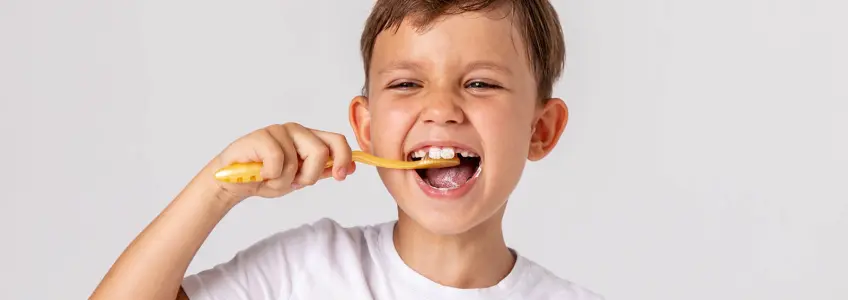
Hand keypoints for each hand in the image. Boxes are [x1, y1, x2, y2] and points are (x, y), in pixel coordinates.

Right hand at [207, 123, 355, 202]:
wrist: (233, 183)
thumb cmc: (265, 178)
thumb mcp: (299, 178)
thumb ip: (323, 171)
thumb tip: (350, 167)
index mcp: (309, 138)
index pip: (336, 141)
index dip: (344, 158)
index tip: (341, 176)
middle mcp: (296, 131)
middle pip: (321, 152)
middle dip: (310, 176)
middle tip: (294, 182)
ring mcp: (278, 131)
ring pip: (298, 161)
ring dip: (284, 180)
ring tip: (270, 178)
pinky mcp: (261, 136)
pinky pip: (278, 161)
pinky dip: (270, 176)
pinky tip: (260, 173)